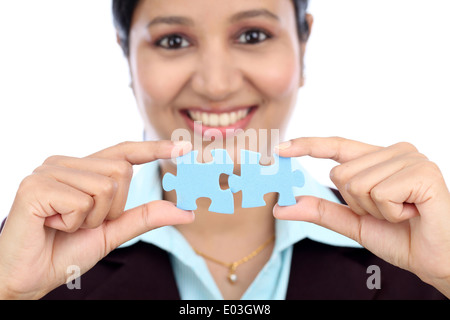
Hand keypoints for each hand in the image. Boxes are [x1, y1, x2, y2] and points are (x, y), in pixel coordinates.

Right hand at [0, 140, 193, 299]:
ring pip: (105, 187)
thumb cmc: (65, 251)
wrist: (27, 277)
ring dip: (92, 218)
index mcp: (82, 169)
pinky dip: (74, 222)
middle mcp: (65, 163)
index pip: (124, 152)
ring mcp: (48, 170)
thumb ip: (146, 217)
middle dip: (111, 209)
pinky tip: (52, 225)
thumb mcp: (113, 232)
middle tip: (81, 223)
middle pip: (120, 172)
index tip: (184, 148)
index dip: (153, 149)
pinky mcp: (35, 186)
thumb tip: (187, 212)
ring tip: (65, 225)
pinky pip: (82, 202)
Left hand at [274, 137, 449, 296]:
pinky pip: (379, 193)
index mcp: (378, 158)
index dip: (308, 146)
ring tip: (402, 213)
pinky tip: (413, 212)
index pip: (337, 145)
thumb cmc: (399, 237)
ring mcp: (410, 158)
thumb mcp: (352, 222)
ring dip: (375, 211)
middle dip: (357, 204)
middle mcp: (394, 151)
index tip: (279, 148)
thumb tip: (280, 206)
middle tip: (387, 213)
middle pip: (340, 174)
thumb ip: (319, 210)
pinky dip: (391, 213)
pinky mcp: (423, 171)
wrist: (435, 259)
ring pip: (357, 184)